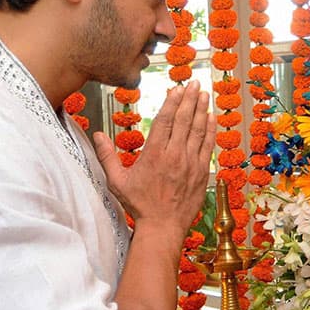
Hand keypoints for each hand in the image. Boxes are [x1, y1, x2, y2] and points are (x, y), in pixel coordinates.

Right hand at [93, 81, 214, 242]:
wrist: (163, 226)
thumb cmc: (140, 205)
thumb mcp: (117, 181)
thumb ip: (107, 156)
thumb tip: (97, 134)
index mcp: (154, 155)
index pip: (165, 121)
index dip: (172, 102)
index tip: (176, 89)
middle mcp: (174, 156)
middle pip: (184, 121)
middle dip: (190, 99)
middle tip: (194, 83)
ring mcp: (190, 163)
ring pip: (198, 130)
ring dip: (202, 110)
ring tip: (204, 94)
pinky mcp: (202, 172)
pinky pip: (208, 146)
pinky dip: (211, 130)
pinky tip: (212, 117)